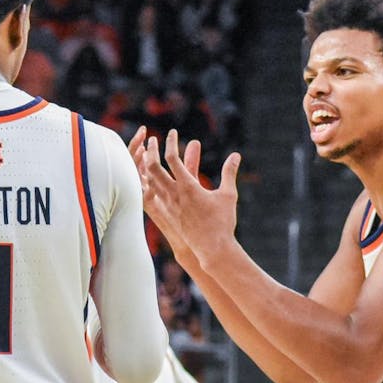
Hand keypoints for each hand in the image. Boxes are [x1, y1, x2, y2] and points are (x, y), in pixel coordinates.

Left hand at [139, 129, 241, 263]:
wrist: (212, 249)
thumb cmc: (222, 222)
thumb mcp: (228, 195)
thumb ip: (229, 173)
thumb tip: (236, 155)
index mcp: (188, 187)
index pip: (173, 159)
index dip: (171, 143)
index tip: (172, 132)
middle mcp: (174, 195)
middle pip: (154, 168)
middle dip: (151, 151)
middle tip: (151, 140)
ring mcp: (167, 206)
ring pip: (149, 182)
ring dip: (146, 166)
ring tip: (146, 156)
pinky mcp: (166, 215)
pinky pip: (151, 196)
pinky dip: (147, 184)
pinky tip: (145, 179)